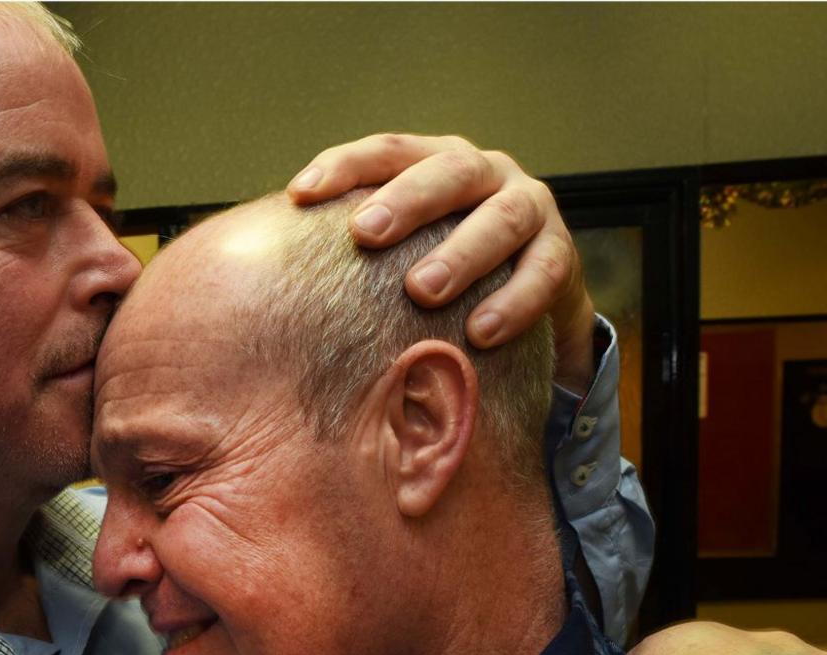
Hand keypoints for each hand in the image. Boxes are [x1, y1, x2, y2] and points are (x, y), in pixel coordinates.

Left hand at [288, 133, 594, 392]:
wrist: (529, 293)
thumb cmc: (441, 265)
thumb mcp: (401, 246)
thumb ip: (355, 248)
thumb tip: (265, 268)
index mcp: (436, 160)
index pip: (386, 151)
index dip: (344, 166)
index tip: (300, 194)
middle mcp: (484, 174)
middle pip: (447, 172)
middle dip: (406, 200)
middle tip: (366, 232)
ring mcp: (527, 208)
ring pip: (500, 219)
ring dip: (460, 253)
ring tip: (422, 290)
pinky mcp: (561, 254)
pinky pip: (543, 273)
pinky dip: (513, 301)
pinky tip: (481, 331)